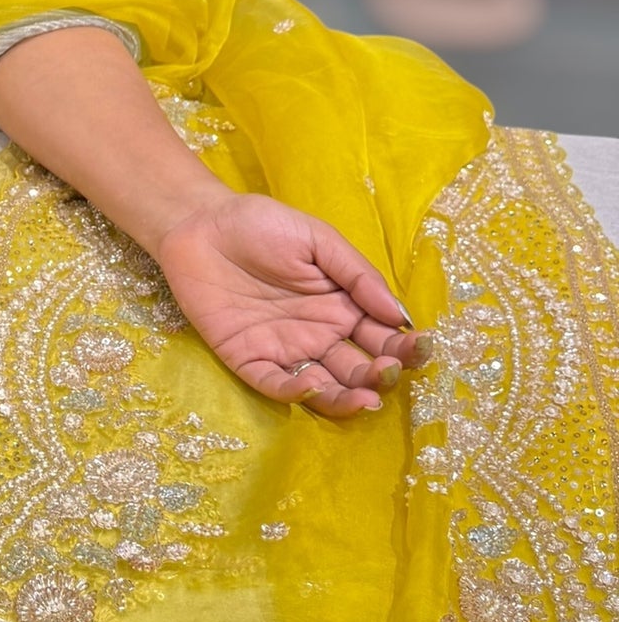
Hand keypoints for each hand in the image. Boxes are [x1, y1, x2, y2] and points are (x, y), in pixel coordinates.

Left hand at [154, 191, 421, 417]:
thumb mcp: (318, 240)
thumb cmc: (262, 225)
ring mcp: (285, 351)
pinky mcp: (248, 360)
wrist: (199, 224)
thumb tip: (402, 315)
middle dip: (380, 376)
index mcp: (343, 307)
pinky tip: (314, 385)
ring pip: (324, 386)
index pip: (382, 336)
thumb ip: (358, 276)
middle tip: (390, 372)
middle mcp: (319, 335)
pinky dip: (296, 390)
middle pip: (358, 368)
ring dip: (347, 396)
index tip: (422, 348)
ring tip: (367, 398)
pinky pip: (276, 384)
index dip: (404, 347)